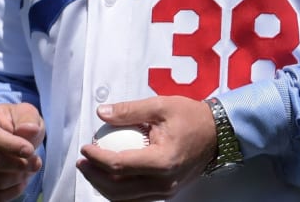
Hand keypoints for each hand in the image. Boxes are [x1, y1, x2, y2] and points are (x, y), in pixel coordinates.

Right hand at [0, 102, 44, 200]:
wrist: (6, 137)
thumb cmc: (15, 123)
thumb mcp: (25, 114)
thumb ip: (28, 119)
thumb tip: (29, 130)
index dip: (11, 146)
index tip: (30, 151)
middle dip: (18, 164)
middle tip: (36, 162)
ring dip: (18, 178)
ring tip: (30, 169)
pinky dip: (12, 191)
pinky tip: (22, 181)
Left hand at [77, 96, 216, 200]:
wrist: (218, 133)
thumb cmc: (191, 117)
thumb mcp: (160, 106)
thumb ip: (129, 110)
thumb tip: (102, 113)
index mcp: (163, 161)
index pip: (120, 165)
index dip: (97, 158)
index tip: (85, 147)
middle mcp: (164, 182)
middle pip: (118, 188)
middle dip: (95, 176)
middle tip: (82, 161)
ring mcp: (166, 190)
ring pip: (125, 197)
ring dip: (104, 185)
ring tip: (91, 169)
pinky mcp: (167, 192)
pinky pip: (136, 197)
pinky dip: (119, 189)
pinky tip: (109, 177)